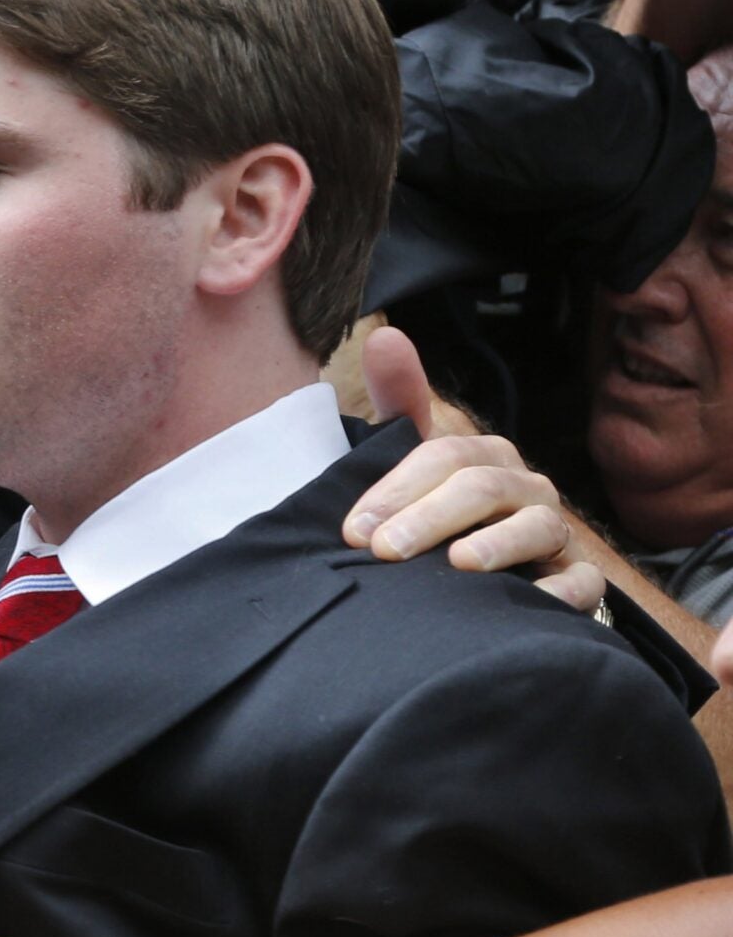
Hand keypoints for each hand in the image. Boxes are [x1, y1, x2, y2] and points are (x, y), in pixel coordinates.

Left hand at [343, 326, 603, 609]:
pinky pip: (582, 583)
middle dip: (430, 516)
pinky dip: (562, 591)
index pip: (443, 457)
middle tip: (384, 549)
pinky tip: (533, 601)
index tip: (354, 527)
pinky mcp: (575, 579)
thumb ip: (400, 402)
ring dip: (497, 544)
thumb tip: (384, 335)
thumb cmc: (436, 514)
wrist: (474, 581)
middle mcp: (524, 489)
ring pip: (535, 528)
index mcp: (483, 458)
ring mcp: (553, 533)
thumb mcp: (412, 460)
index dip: (397, 488)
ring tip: (458, 564)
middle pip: (482, 488)